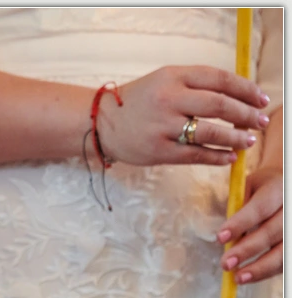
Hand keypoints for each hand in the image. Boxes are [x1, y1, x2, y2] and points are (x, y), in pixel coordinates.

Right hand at [98, 65, 269, 166]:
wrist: (100, 123)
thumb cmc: (138, 102)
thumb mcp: (164, 81)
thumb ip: (196, 85)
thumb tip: (237, 98)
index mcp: (173, 77)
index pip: (220, 80)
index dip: (245, 90)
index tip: (260, 99)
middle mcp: (169, 100)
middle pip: (220, 105)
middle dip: (246, 115)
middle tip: (260, 121)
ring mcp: (163, 127)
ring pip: (210, 132)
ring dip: (235, 138)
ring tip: (247, 141)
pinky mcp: (158, 151)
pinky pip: (195, 155)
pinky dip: (216, 157)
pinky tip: (228, 157)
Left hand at [218, 164, 282, 284]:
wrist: (287, 186)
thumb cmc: (264, 188)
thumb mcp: (250, 187)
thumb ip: (238, 206)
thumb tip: (224, 237)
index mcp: (279, 187)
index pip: (261, 208)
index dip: (240, 224)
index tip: (220, 238)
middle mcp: (291, 207)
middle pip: (273, 231)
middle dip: (247, 250)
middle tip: (226, 264)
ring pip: (284, 251)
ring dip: (261, 268)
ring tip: (238, 278)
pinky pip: (286, 261)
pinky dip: (269, 271)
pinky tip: (252, 276)